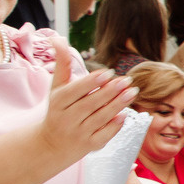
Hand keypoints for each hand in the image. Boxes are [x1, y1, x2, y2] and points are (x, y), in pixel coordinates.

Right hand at [41, 50, 135, 166]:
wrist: (50, 144)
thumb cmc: (58, 110)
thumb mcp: (57, 88)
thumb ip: (62, 64)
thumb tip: (58, 38)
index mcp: (58, 102)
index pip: (76, 90)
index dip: (92, 82)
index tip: (108, 73)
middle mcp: (66, 118)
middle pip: (91, 104)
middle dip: (110, 92)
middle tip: (127, 80)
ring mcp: (78, 133)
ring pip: (100, 118)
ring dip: (118, 105)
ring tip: (133, 92)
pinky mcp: (89, 145)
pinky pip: (104, 135)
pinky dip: (114, 126)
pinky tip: (125, 114)